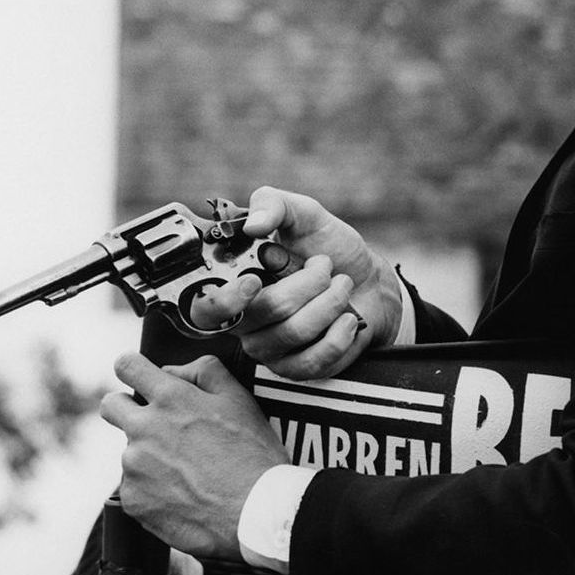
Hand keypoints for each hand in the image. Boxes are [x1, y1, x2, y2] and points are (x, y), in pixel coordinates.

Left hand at [100, 351, 287, 557]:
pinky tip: (183, 495)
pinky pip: (135, 486)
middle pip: (111, 406)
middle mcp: (144, 429)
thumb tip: (172, 371)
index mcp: (170, 398)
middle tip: (157, 424)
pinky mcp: (132, 501)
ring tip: (188, 473)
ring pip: (130, 451)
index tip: (141, 378)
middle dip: (126, 408)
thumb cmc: (252, 455)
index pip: (127, 366)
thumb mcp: (240, 399)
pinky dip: (153, 489)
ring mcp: (134, 467)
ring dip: (149, 456)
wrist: (254, 514)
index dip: (133, 369)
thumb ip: (204, 372)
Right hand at [189, 186, 403, 378]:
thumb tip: (253, 224)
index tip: (253, 279)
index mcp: (235, 285)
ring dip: (330, 301)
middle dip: (308, 281)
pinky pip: (314, 360)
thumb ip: (274, 204)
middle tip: (325, 265)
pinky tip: (347, 317)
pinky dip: (339, 334)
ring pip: (295, 333)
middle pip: (267, 310)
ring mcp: (271, 350)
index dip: (226, 299)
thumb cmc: (330, 247)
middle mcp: (245, 322)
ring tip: (342, 285)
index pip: (205, 309)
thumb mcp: (304, 214)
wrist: (369, 281)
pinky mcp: (298, 370)